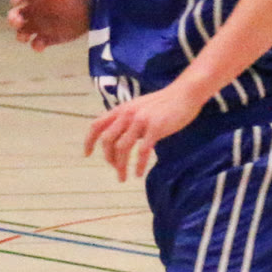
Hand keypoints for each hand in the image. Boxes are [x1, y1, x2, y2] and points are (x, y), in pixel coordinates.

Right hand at [7, 0, 91, 50]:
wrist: (92, 12)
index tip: (17, 0)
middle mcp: (33, 10)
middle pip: (14, 15)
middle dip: (12, 19)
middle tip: (17, 22)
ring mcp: (38, 25)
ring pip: (21, 32)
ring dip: (20, 35)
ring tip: (25, 37)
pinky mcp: (47, 38)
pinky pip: (36, 43)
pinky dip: (36, 46)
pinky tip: (41, 45)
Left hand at [83, 80, 206, 179]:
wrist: (184, 94)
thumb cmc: (163, 103)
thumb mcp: (139, 109)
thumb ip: (127, 121)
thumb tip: (119, 140)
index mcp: (121, 110)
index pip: (97, 125)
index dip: (89, 141)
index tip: (87, 154)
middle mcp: (127, 114)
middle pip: (107, 140)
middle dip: (108, 158)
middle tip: (115, 169)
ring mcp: (140, 120)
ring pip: (123, 147)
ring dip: (120, 166)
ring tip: (123, 177)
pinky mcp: (155, 127)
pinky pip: (142, 150)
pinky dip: (138, 165)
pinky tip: (138, 174)